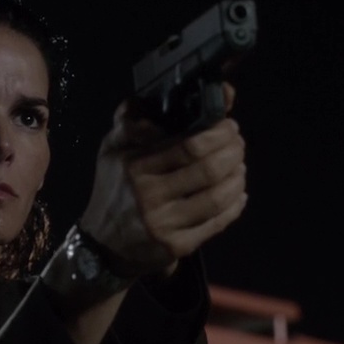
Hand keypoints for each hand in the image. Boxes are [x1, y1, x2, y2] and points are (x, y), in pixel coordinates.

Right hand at [78, 83, 246, 277]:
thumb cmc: (113, 187)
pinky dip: (235, 206)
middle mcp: (149, 196)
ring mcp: (164, 224)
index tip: (228, 125)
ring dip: (237, 178)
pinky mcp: (177, 246)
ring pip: (217, 198)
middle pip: (208, 170)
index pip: (189, 146)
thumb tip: (159, 97)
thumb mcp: (112, 148)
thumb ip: (131, 119)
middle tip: (238, 144)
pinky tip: (238, 194)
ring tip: (239, 166)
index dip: (218, 134)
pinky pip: (217, 223)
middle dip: (233, 152)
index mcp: (135, 166)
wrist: (104, 243)